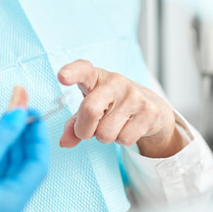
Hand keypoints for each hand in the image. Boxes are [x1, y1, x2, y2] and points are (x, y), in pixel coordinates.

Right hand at [0, 108, 48, 211]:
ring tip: (0, 126)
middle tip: (16, 114)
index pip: (37, 166)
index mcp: (10, 207)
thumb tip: (20, 114)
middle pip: (20, 172)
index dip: (36, 137)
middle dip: (19, 141)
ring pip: (2, 179)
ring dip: (3, 151)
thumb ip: (0, 135)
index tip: (32, 114)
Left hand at [58, 60, 185, 157]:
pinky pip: (124, 139)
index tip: (62, 76)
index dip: (72, 72)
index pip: (83, 69)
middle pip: (90, 110)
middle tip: (86, 132)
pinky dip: (122, 140)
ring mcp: (134, 95)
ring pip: (106, 133)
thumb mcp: (90, 108)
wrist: (150, 107)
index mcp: (96, 77)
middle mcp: (116, 81)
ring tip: (113, 125)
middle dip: (83, 130)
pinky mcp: (150, 111)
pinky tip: (127, 127)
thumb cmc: (111, 105)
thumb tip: (65, 142)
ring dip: (105, 137)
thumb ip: (74, 123)